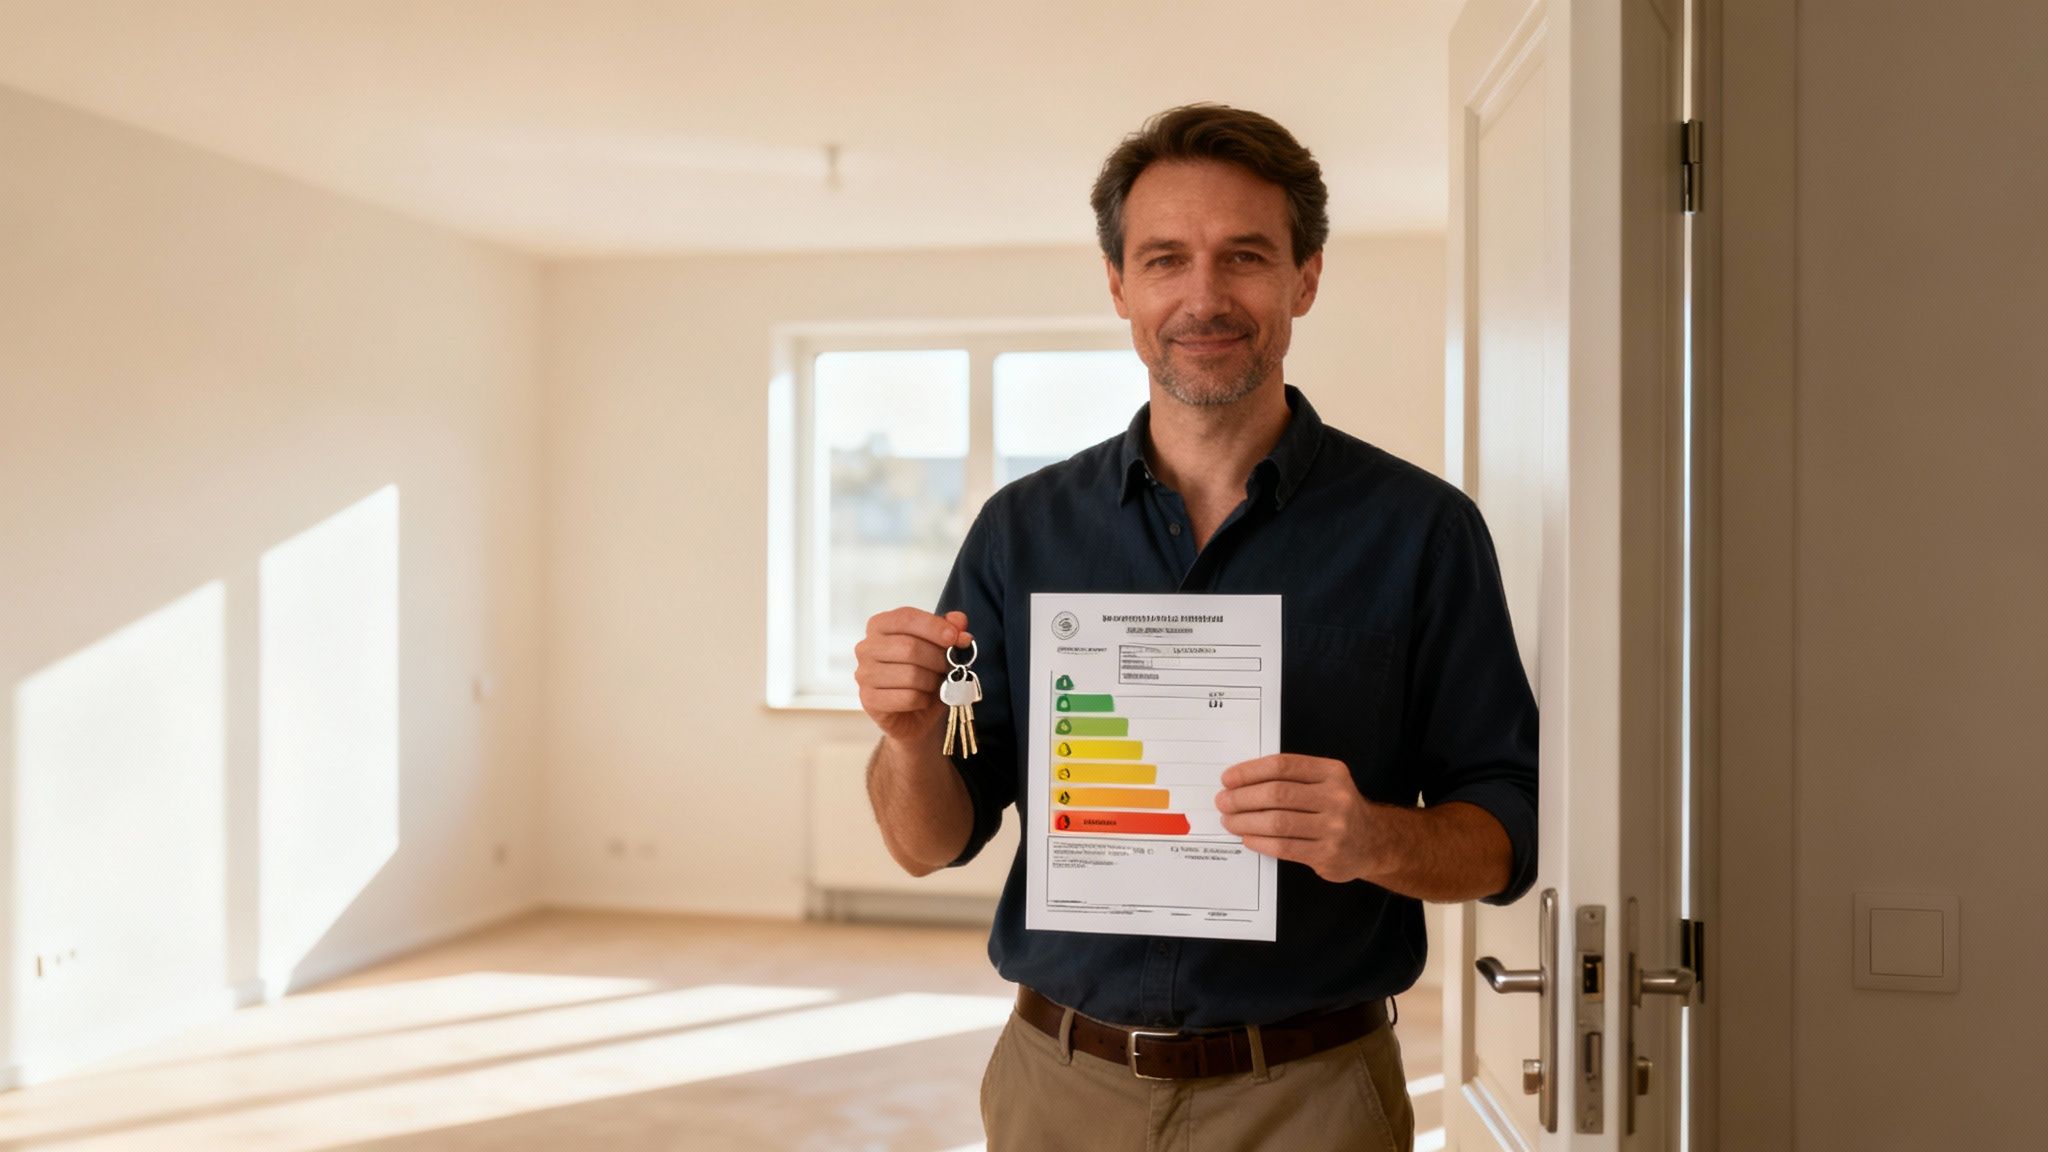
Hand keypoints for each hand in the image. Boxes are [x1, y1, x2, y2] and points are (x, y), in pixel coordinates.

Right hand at [854, 607, 971, 746]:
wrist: (916, 714)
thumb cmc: (925, 674)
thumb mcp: (942, 648)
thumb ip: (950, 630)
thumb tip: (959, 622)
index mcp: (880, 625)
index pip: (905, 618)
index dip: (934, 626)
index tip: (955, 637)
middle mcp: (866, 647)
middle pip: (909, 647)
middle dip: (938, 659)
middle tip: (950, 667)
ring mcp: (864, 674)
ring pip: (910, 674)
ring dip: (932, 681)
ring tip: (934, 683)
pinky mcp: (869, 700)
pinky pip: (907, 697)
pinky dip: (923, 699)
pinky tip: (923, 699)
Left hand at [1215, 754, 1379, 883]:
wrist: (1373, 842)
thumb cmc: (1336, 809)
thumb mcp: (1325, 783)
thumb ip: (1291, 778)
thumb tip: (1241, 782)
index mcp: (1332, 772)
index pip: (1283, 766)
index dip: (1250, 771)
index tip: (1228, 779)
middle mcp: (1336, 797)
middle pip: (1277, 794)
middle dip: (1242, 798)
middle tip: (1223, 802)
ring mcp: (1334, 828)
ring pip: (1278, 822)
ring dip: (1246, 822)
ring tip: (1230, 821)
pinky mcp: (1327, 854)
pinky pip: (1284, 847)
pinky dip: (1260, 842)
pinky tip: (1248, 838)